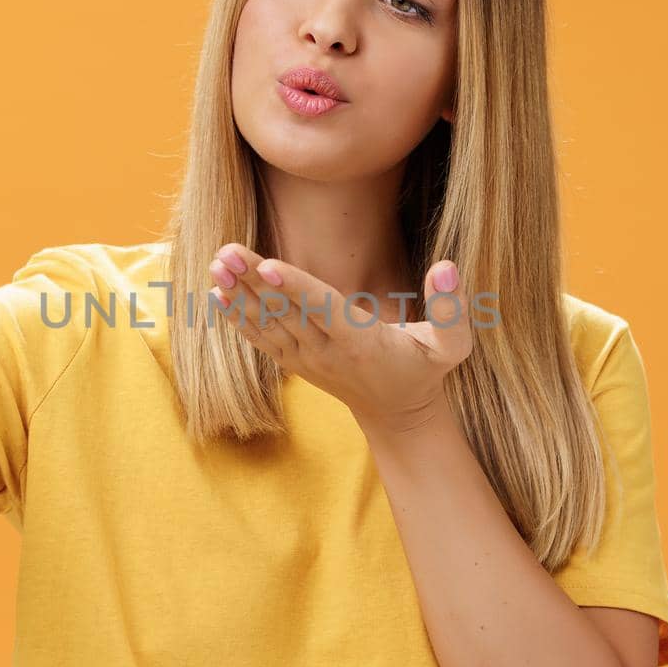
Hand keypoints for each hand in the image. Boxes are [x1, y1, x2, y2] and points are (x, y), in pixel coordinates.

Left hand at [208, 242, 475, 433]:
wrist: (397, 413)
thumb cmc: (425, 370)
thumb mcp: (451, 346)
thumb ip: (453, 309)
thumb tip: (447, 266)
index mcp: (360, 341)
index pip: (323, 308)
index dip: (296, 286)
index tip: (267, 265)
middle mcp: (326, 350)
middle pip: (284, 311)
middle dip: (253, 281)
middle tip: (225, 252)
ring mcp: (306, 358)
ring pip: (266, 323)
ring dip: (238, 294)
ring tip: (214, 265)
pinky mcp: (294, 360)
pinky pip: (260, 338)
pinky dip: (237, 317)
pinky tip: (215, 294)